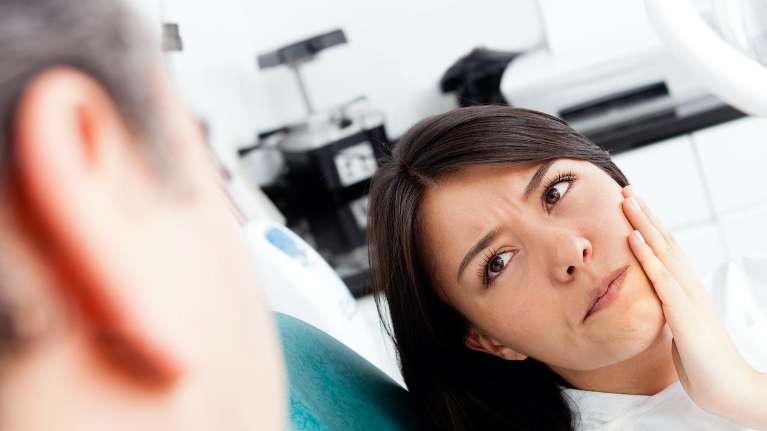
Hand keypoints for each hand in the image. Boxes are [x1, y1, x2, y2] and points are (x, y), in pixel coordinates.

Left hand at [621, 186, 766, 428]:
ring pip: (663, 251)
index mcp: (688, 290)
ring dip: (642, 223)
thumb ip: (669, 313)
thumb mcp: (680, 331)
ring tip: (626, 200)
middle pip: (665, 242)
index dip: (650, 227)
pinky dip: (645, 255)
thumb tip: (654, 304)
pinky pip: (661, 278)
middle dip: (644, 215)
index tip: (632, 206)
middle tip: (626, 190)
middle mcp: (690, 286)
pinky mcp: (684, 313)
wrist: (730, 389)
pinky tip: (632, 237)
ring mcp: (688, 297)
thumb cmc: (704, 364)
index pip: (667, 251)